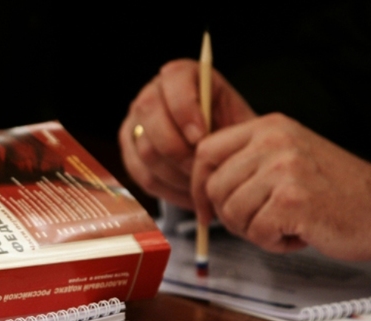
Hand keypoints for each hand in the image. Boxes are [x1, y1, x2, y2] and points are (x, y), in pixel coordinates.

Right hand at [118, 59, 254, 209]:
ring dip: (175, 173)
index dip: (184, 109)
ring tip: (200, 185)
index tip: (201, 137)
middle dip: (176, 148)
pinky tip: (188, 195)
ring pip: (145, 149)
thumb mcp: (241, 124)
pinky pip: (141, 174)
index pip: (173, 79)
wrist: (223, 154)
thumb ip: (228, 125)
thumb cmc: (234, 136)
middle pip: (150, 113)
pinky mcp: (129, 151)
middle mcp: (153, 93)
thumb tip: (207, 144)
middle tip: (199, 169)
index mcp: (182, 75)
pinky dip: (167, 189)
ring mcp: (136, 122)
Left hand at [192, 113, 370, 260]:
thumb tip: (201, 186)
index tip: (205, 208)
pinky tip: (297, 233)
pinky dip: (272, 243)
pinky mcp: (292, 200)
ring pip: (231, 212)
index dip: (199, 185)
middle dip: (231, 216)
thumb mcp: (286, 158)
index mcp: (268, 127)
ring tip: (284, 224)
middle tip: (262, 222)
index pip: (206, 151)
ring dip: (254, 231)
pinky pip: (255, 232)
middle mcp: (273, 141)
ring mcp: (283, 168)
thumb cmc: (332, 190)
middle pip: (215, 188)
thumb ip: (246, 164)